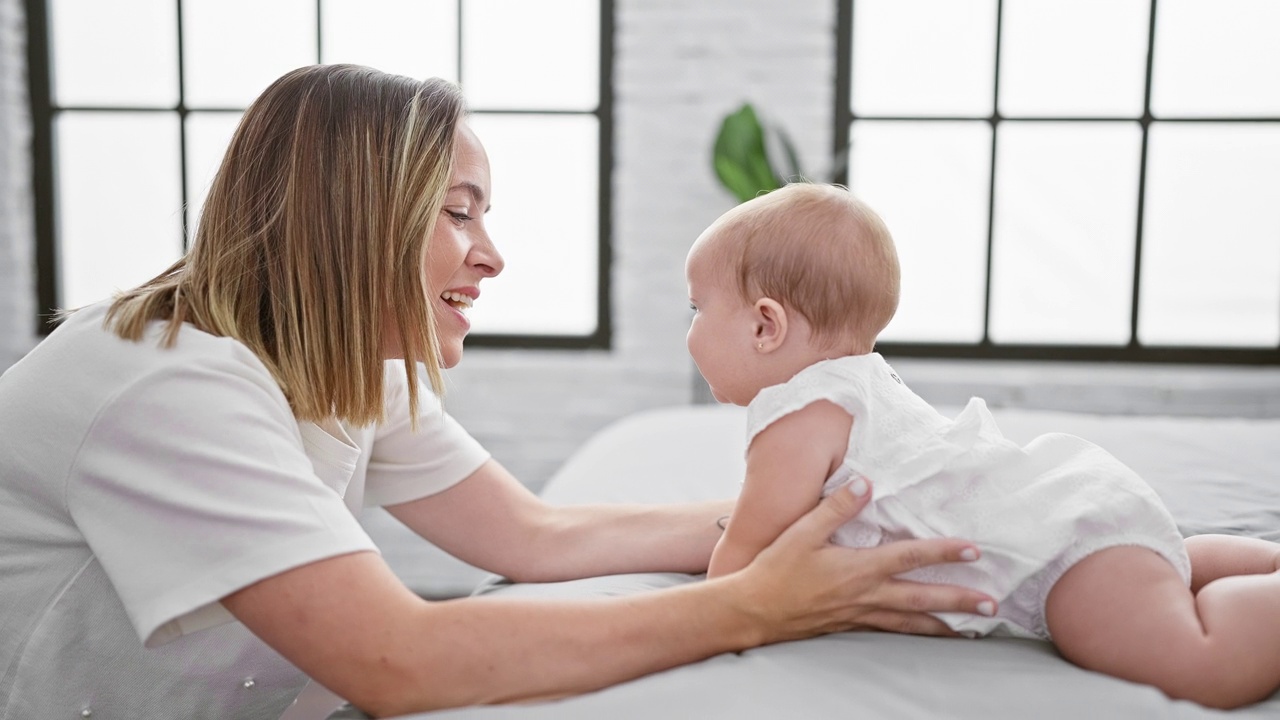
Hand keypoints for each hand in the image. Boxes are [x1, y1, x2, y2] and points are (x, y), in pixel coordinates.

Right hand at [723, 478, 995, 642]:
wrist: (753, 610)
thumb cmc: (776, 570)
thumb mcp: (802, 532)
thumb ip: (836, 507)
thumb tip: (865, 482)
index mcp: (858, 569)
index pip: (910, 557)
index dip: (943, 552)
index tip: (973, 549)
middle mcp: (865, 595)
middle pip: (922, 598)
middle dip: (959, 601)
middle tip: (992, 605)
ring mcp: (860, 614)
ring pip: (911, 621)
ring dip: (944, 624)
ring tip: (971, 630)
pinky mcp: (850, 625)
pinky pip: (891, 630)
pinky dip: (914, 632)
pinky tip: (924, 632)